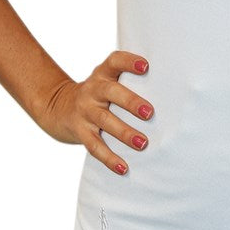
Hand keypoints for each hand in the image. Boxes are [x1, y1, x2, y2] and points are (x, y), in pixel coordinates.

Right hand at [35, 50, 154, 175]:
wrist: (60, 107)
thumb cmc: (99, 93)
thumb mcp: (107, 80)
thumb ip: (129, 81)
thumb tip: (170, 93)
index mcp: (103, 74)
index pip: (114, 61)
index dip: (129, 62)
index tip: (146, 66)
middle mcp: (93, 90)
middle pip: (111, 93)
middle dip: (131, 102)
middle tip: (149, 113)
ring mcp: (85, 111)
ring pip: (105, 121)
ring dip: (125, 133)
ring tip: (143, 143)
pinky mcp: (80, 131)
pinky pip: (95, 146)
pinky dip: (109, 158)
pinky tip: (124, 168)